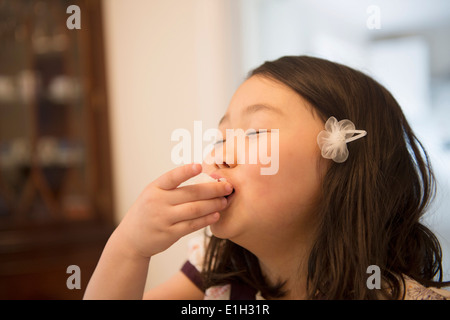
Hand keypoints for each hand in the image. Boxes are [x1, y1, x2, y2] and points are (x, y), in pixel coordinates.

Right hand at [115, 163, 232, 258]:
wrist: (131, 239)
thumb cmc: (148, 212)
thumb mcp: (152, 194)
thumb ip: (172, 187)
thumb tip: (203, 177)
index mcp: (154, 188)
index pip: (171, 177)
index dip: (186, 171)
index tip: (201, 166)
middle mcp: (158, 202)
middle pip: (190, 193)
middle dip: (212, 189)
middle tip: (228, 186)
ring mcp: (163, 219)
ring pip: (194, 209)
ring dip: (213, 204)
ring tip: (225, 200)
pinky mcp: (169, 234)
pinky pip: (192, 225)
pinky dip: (206, 219)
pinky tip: (216, 215)